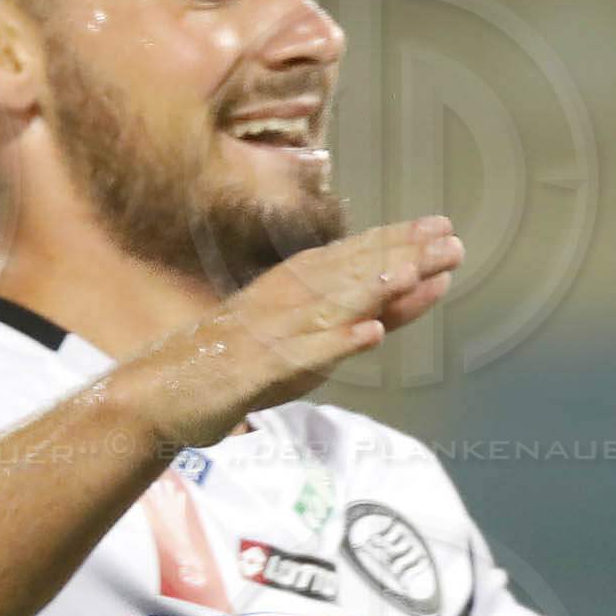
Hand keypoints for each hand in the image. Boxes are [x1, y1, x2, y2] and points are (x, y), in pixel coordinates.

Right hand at [124, 217, 466, 447]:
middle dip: (400, 254)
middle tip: (450, 238)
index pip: (356, 260)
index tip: (442, 225)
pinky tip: (368, 333)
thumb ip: (358, 317)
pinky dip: (336, 343)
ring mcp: (273, 331)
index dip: (400, 241)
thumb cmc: (242, 361)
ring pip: (331, 304)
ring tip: (414, 271)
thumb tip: (411, 291)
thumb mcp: (310, 337)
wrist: (165, 390)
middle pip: (351, 273)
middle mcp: (288, 300)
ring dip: (373, 286)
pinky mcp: (258, 368)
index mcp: (297, 288)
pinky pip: (301, 354)